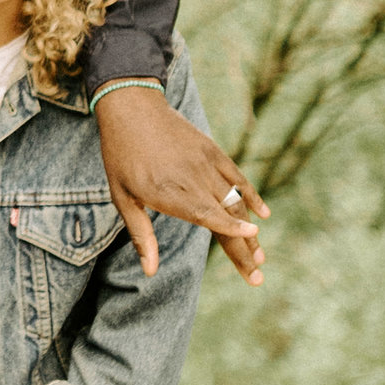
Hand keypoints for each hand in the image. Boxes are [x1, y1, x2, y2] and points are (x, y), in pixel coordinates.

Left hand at [94, 90, 266, 283]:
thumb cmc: (121, 155)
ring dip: (249, 229)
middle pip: (227, 217)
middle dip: (244, 249)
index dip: (231, 231)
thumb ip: (140, 234)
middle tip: (257, 278)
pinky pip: (237, 176)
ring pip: (235, 200)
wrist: (132, 106)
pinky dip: (251, 195)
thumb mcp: (121, 196)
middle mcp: (192, 178)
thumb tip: (150, 271)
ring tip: (260, 255)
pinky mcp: (212, 151)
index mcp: (169, 192)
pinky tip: (263, 214)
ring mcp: (206, 163)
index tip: (252, 246)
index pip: (208, 217)